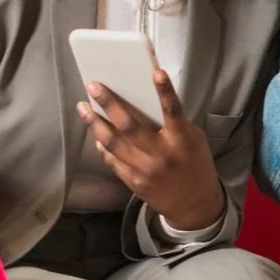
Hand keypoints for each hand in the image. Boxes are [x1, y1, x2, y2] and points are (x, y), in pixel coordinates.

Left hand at [78, 71, 224, 230]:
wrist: (194, 206)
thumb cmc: (196, 166)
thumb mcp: (194, 141)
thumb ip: (176, 125)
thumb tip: (148, 105)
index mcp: (181, 141)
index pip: (173, 112)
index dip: (165, 92)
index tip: (156, 72)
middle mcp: (160, 154)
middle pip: (129, 126)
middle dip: (109, 104)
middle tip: (94, 86)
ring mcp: (143, 169)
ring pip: (112, 143)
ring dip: (95, 123)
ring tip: (83, 107)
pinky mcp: (132, 181)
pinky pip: (112, 160)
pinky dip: (102, 146)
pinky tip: (95, 134)